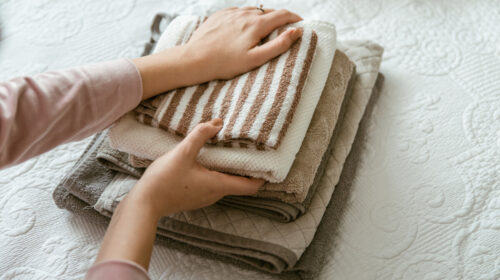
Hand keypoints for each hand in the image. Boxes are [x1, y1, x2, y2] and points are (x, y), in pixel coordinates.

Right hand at [128, 118, 263, 217]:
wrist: (143, 203)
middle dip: (245, 169)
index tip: (267, 162)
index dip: (262, 176)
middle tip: (248, 150)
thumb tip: (218, 122)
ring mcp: (204, 198)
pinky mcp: (194, 197)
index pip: (250, 186)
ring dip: (229, 170)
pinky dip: (216, 174)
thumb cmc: (164, 180)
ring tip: (228, 152)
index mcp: (218, 185)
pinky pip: (212, 186)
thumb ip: (201, 135)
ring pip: (224, 184)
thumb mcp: (183, 152)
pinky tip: (207, 161)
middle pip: (239, 184)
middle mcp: (215, 195)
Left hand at [186, 7, 302, 79]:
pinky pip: (238, 12)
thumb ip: (278, 45)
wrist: (195, 59)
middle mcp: (245, 14)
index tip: (301, 23)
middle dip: (279, 18)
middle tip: (284, 28)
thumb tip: (296, 32)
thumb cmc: (225, 63)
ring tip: (266, 28)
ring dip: (263, 17)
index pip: (282, 15)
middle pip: (268, 11)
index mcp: (256, 24)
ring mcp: (231, 13)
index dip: (294, 18)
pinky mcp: (220, 15)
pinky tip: (244, 27)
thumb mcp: (255, 59)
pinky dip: (247, 17)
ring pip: (253, 10)